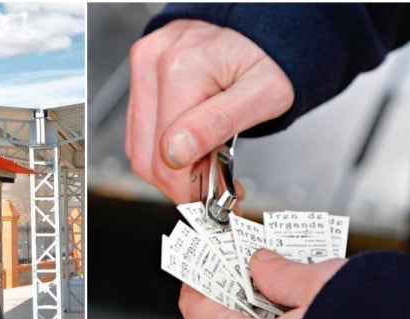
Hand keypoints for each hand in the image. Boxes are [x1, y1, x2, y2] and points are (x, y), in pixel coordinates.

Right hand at [125, 20, 293, 203]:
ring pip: (139, 149)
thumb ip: (220, 124)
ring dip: (172, 172)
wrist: (262, 23)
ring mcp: (142, 69)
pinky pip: (140, 132)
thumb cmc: (269, 55)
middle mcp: (153, 65)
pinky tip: (192, 152)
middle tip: (216, 191)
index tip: (219, 204)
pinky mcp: (141, 75)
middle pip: (147, 158)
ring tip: (208, 169)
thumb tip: (175, 155)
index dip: (191, 191)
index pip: (168, 158)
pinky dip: (163, 152)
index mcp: (182, 69)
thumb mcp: (264, 93)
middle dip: (181, 185)